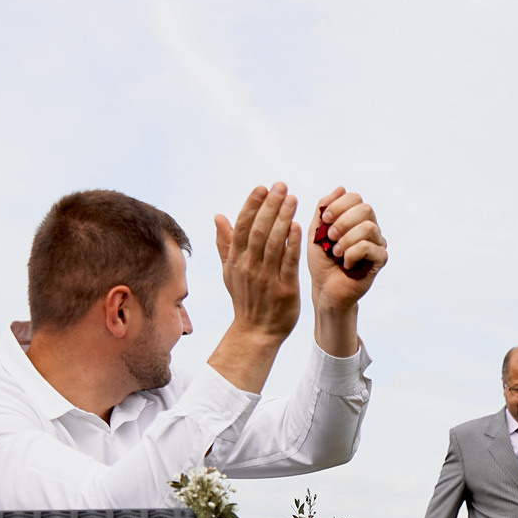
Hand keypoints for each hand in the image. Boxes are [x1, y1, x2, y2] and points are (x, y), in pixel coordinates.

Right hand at [214, 183, 302, 342]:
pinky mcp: (285, 289)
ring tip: (292, 198)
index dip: (251, 205)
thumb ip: (225, 243)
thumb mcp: (230, 272)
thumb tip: (218, 216)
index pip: (242, 226)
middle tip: (281, 185)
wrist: (256, 332)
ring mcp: (266, 278)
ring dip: (283, 218)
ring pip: (274, 243)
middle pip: (258, 230)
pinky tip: (298, 226)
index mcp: (236, 260)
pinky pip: (288, 263)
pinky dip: (292, 244)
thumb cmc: (245, 299)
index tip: (262, 187)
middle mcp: (249, 267)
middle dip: (270, 205)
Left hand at [308, 188, 384, 311]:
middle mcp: (369, 228)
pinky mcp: (381, 259)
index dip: (339, 205)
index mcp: (355, 218)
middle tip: (330, 237)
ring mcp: (377, 243)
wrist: (325, 289)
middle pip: (365, 209)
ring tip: (336, 253)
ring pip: (368, 227)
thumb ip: (324, 210)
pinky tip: (345, 264)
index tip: (324, 220)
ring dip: (346, 240)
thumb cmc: (321, 261)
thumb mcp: (316, 232)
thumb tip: (340, 188)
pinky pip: (370, 247)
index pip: (355, 198)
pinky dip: (352, 254)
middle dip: (343, 221)